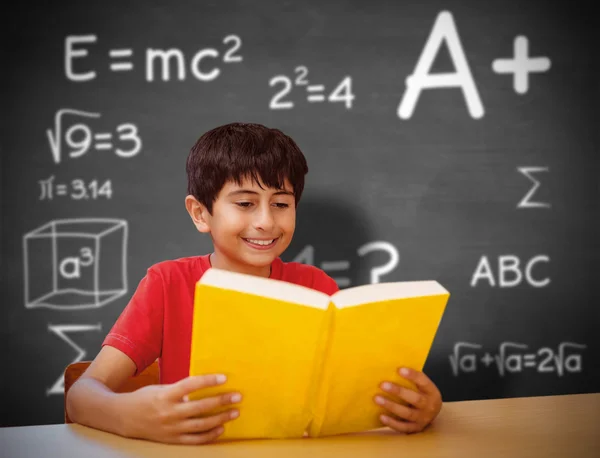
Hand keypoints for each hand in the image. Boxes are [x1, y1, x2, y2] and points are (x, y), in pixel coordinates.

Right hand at [120, 374, 240, 443]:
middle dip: (221, 401)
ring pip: (201, 424)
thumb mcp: (161, 388)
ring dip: (220, 418)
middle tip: (237, 396)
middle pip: (200, 407)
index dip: (208, 381)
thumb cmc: (145, 398)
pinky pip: (195, 440)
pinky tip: (221, 429)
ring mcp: (171, 428)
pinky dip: (210, 435)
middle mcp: (169, 412)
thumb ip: (180, 389)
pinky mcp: (172, 439)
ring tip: (235, 412)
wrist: (124, 418)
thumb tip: (204, 385)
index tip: (224, 378)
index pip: (191, 385)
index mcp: (166, 395)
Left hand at [373, 367, 441, 433]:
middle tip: (382, 384)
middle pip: (415, 399)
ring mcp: (423, 419)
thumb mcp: (421, 385)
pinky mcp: (415, 429)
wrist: (431, 413)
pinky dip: (392, 422)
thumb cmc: (421, 393)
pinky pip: (403, 427)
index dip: (413, 376)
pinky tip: (381, 416)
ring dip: (391, 406)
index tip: (399, 369)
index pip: (423, 382)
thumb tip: (391, 365)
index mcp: (432, 392)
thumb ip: (411, 378)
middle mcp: (430, 406)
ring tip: (377, 398)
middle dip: (398, 391)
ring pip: (407, 413)